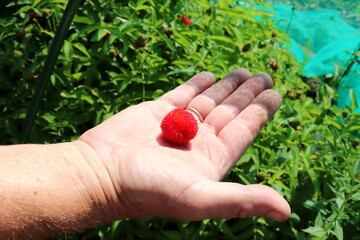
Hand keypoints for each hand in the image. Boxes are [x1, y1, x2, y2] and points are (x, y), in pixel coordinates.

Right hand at [77, 68, 290, 221]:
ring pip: (209, 101)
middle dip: (247, 94)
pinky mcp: (157, 112)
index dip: (261, 112)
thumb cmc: (148, 189)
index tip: (275, 94)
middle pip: (230, 112)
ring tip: (243, 72)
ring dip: (227, 86)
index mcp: (212, 159)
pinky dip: (197, 84)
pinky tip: (210, 76)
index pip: (244, 130)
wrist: (101, 175)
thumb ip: (241, 201)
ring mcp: (178, 125)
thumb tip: (285, 212)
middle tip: (264, 77)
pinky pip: (183, 94)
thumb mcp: (199, 198)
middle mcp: (198, 142)